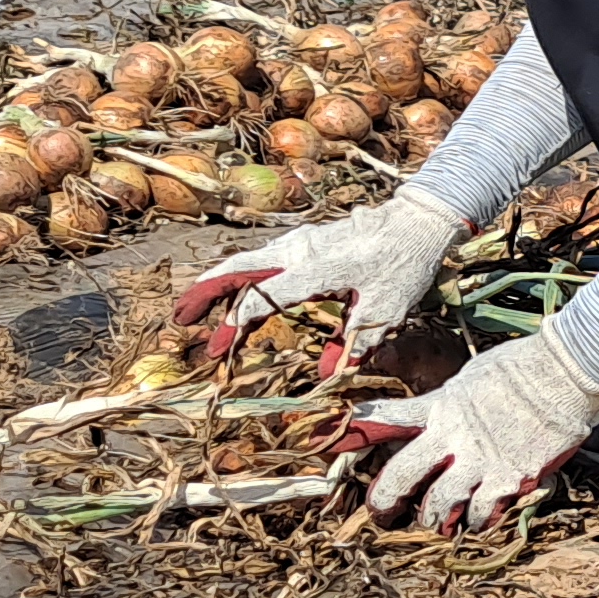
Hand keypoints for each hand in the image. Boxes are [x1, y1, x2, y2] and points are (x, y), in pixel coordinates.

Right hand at [173, 191, 466, 368]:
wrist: (418, 221)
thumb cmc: (404, 264)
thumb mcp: (386, 310)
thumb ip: (355, 342)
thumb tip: (328, 376)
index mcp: (318, 267)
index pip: (263, 295)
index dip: (237, 323)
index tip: (219, 349)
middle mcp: (300, 250)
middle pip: (239, 269)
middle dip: (206, 293)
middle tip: (180, 319)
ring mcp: (299, 242)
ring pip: (245, 260)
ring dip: (216, 283)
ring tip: (192, 307)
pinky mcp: (303, 241)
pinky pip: (260, 257)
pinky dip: (237, 275)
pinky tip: (227, 292)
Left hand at [333, 330, 598, 531]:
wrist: (567, 370)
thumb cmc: (521, 366)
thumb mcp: (469, 377)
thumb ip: (446, 402)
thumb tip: (433, 412)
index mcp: (440, 407)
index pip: (386, 420)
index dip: (355, 433)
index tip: (334, 443)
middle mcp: (453, 436)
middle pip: (401, 477)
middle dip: (384, 501)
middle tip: (381, 514)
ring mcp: (481, 460)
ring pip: (439, 505)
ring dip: (431, 518)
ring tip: (433, 523)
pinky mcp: (510, 477)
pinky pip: (483, 512)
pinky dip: (476, 521)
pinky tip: (476, 521)